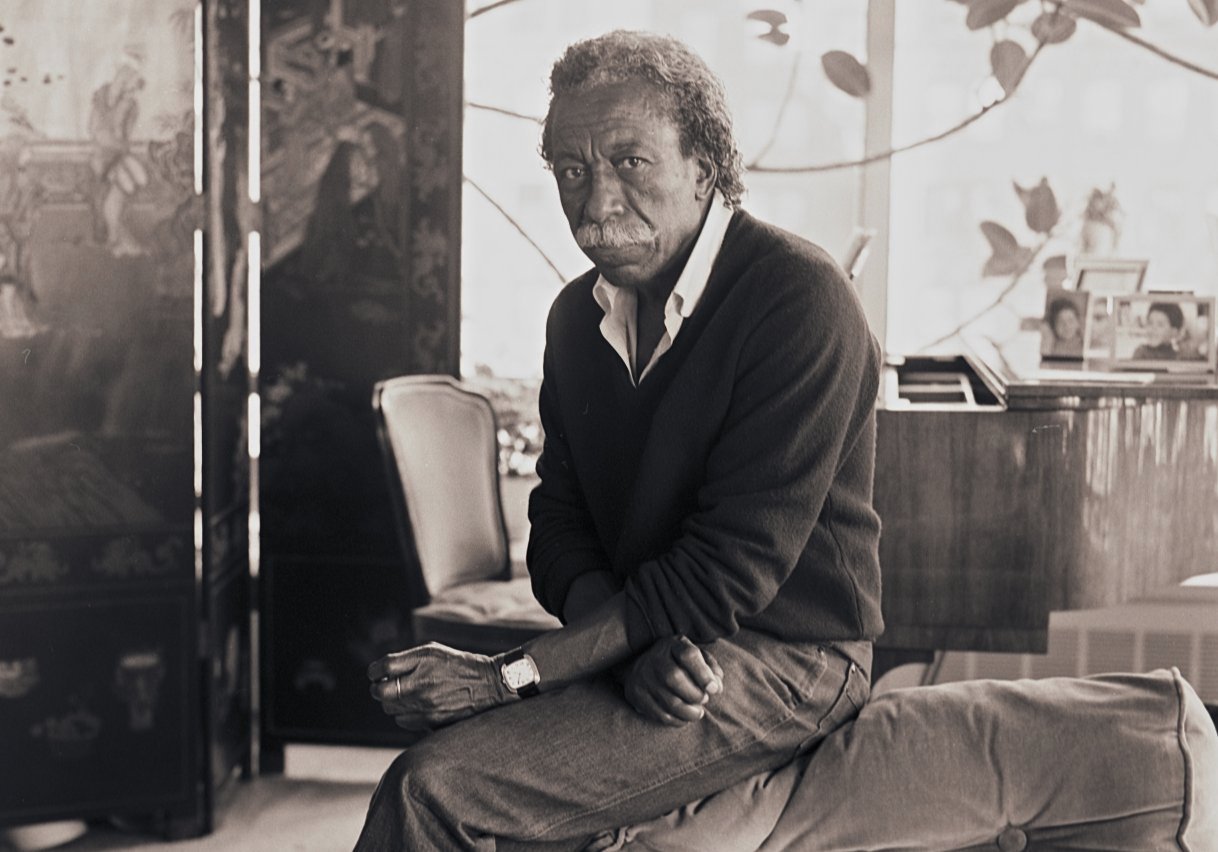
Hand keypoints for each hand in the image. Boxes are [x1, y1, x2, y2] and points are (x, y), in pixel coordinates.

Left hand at [367, 642, 509, 730]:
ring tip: (402, 695)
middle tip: (382, 686)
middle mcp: (423, 682)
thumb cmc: (456, 664)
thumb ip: (406, 659)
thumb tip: (380, 672)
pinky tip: (414, 706)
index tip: (375, 673)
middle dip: (377, 689)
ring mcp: (426, 704)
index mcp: (422, 660)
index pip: (383, 667)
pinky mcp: (431, 720)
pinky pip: (403, 721)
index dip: (374, 671)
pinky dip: (403, 714)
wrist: (487, 685)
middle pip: (381, 692)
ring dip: (391, 702)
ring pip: (390, 708)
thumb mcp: (432, 651)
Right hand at [621, 636, 723, 725]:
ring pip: (668, 701)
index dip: (704, 674)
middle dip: (695, 694)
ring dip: (688, 712)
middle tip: (704, 700)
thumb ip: (710, 668)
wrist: (640, 666)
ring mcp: (643, 677)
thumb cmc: (677, 662)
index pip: (688, 655)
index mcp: (672, 645)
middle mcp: (654, 658)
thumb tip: (716, 686)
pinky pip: (659, 714)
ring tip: (698, 713)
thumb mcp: (694, 656)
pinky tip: (684, 718)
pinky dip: (676, 720)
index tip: (714, 689)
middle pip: (674, 678)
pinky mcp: (636, 694)